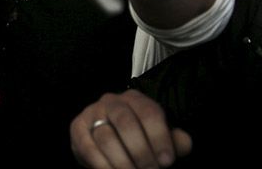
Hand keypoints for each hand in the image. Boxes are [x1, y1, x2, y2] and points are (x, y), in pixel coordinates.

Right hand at [70, 90, 191, 167]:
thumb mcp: (159, 139)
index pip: (149, 113)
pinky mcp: (77, 128)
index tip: (166, 162)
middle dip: (140, 152)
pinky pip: (88, 148)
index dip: (159, 138)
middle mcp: (112, 101)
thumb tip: (184, 142)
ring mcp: (92, 113)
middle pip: (126, 123)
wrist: (108, 143)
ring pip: (106, 138)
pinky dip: (103, 165)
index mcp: (136, 99)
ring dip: (122, 162)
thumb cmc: (139, 140)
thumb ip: (174, 141)